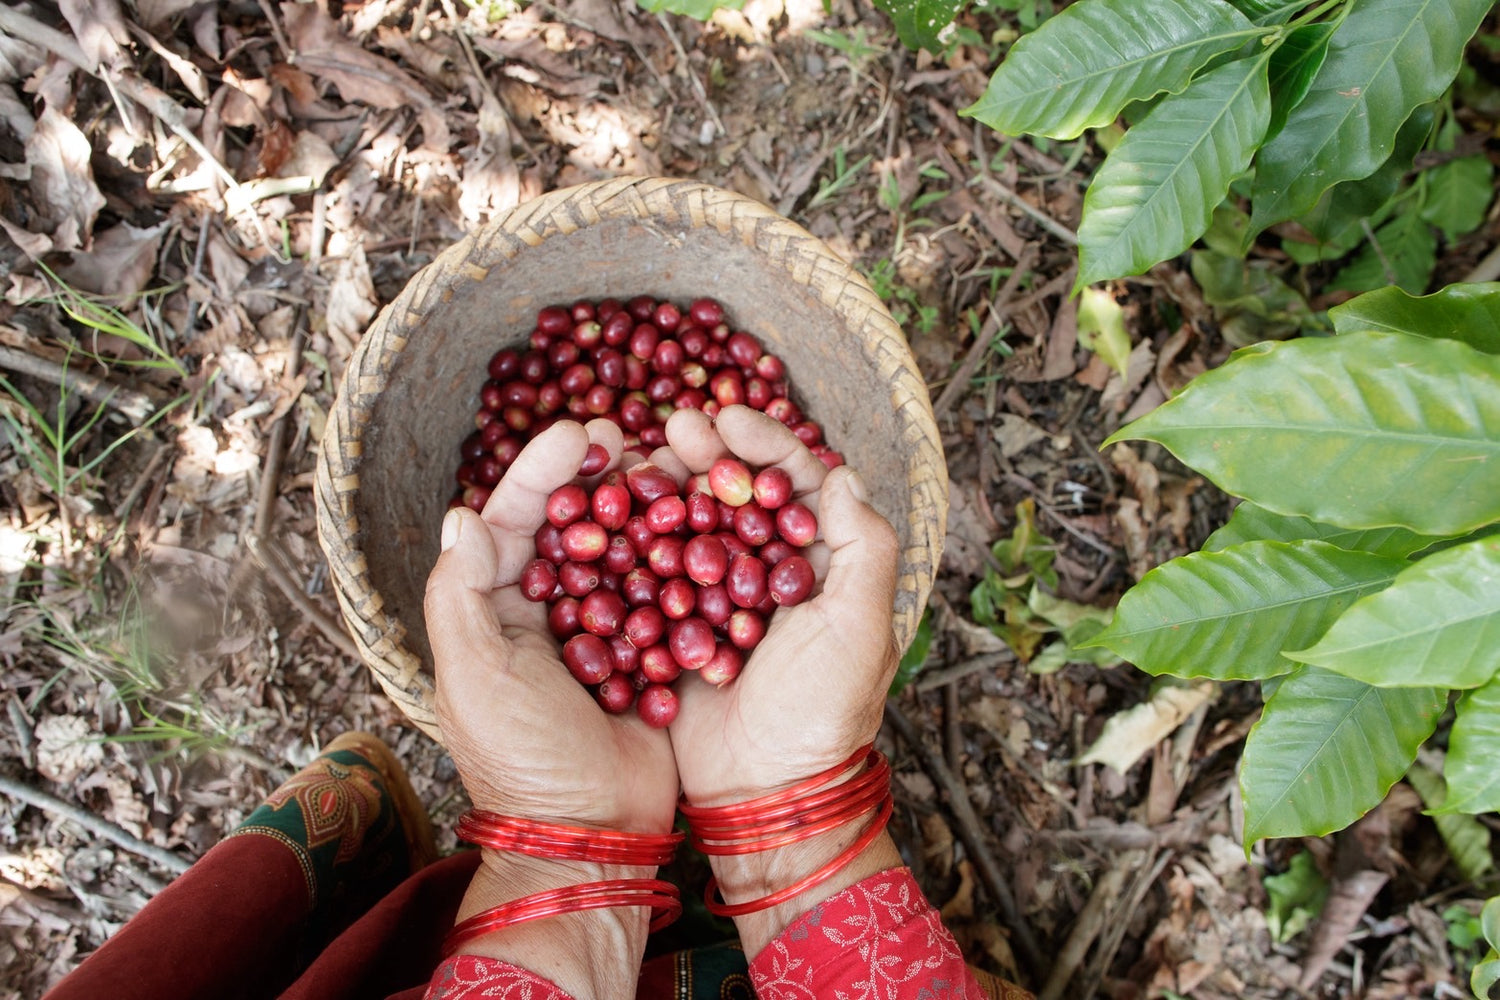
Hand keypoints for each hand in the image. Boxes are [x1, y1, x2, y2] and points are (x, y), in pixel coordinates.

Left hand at [424, 419, 677, 835]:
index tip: (577, 432)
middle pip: (576, 522)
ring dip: (647, 503)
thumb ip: (460, 594)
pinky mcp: (657, 651)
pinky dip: (686, 555)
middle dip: (600, 475)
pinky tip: (708, 517)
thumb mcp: (473, 676)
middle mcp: (553, 609)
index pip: (517, 520)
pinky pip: (671, 592)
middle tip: (630, 435)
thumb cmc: (521, 757)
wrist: (592, 833)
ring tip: (675, 462)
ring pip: (628, 547)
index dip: (542, 471)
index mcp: (499, 608)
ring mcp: (609, 628)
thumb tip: (462, 514)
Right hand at [661, 405, 900, 807]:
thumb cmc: (823, 711)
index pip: (798, 483)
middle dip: (708, 454)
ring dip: (669, 487)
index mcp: (824, 564)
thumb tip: (844, 473)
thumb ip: (864, 547)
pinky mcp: (679, 626)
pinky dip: (637, 540)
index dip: (765, 443)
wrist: (766, 793)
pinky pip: (656, 572)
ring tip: (638, 458)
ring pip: (693, 523)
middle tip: (673, 427)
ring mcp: (722, 598)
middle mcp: (772, 572)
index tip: (727, 417)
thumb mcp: (861, 627)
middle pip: (739, 493)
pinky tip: (612, 512)